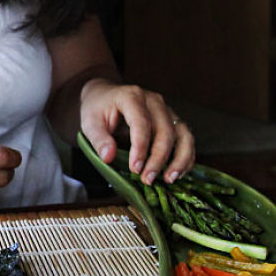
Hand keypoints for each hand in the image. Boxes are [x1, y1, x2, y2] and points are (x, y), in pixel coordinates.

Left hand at [79, 78, 194, 185]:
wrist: (105, 95)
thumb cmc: (97, 108)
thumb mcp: (90, 122)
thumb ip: (98, 139)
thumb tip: (108, 157)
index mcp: (131, 96)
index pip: (141, 123)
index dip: (140, 148)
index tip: (135, 168)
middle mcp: (153, 101)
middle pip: (164, 130)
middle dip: (158, 158)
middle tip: (147, 179)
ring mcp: (166, 109)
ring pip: (182, 134)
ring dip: (180, 159)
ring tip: (169, 179)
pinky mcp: (172, 120)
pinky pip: (186, 138)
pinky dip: (186, 157)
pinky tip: (177, 174)